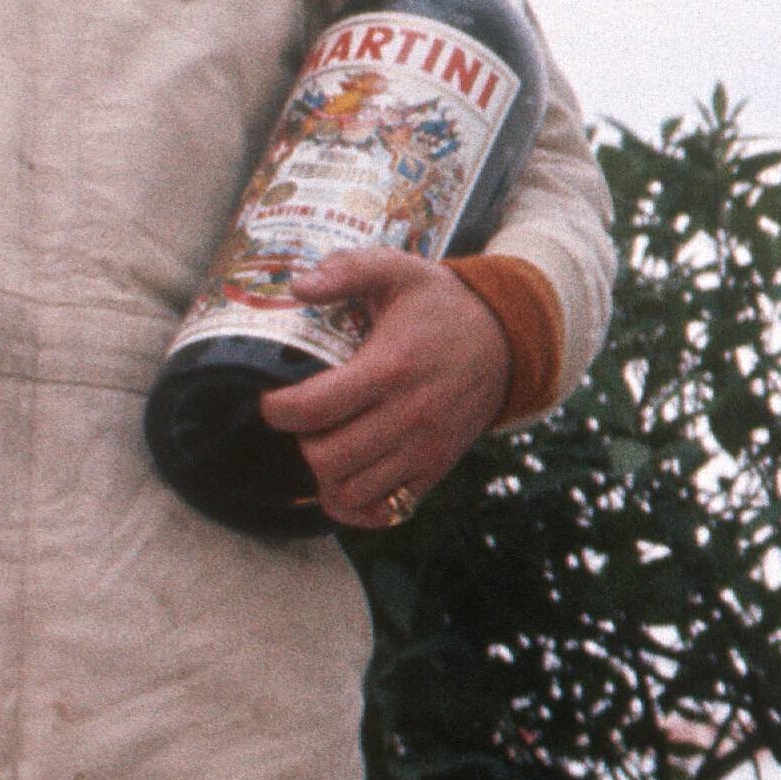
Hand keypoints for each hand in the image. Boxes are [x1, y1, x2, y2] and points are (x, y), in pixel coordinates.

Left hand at [262, 251, 511, 529]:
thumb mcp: (398, 270)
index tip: (273, 399)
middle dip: (300, 444)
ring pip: (352, 492)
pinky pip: (388, 509)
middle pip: (327, 459)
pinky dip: (359, 502)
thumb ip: (346, 269)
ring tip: (325, 447)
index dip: (277, 410)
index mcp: (390, 368)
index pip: (314, 409)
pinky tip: (350, 476)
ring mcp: (425, 448)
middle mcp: (409, 416)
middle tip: (303, 423)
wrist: (507, 341)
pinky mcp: (437, 467)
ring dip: (327, 476)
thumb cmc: (441, 306)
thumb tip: (297, 286)